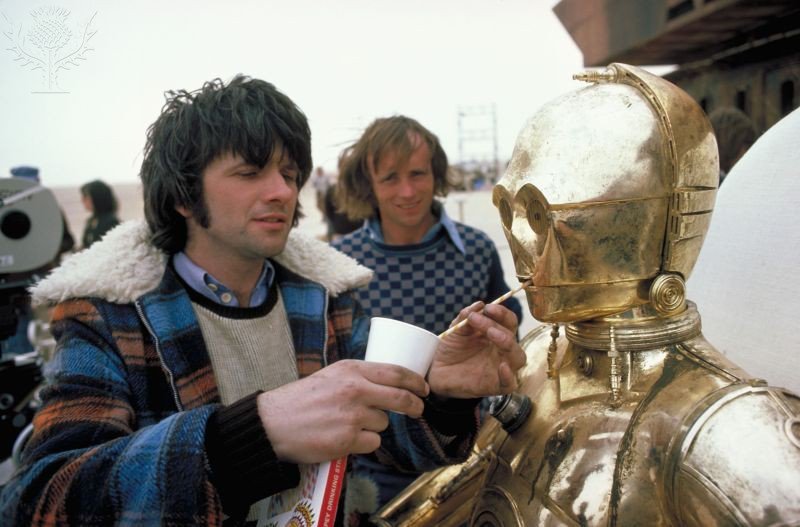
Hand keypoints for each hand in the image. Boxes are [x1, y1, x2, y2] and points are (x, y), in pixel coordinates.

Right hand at [256, 359, 428, 463]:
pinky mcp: (347, 439)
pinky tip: (344, 439)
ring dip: (374, 427)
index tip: (423, 388)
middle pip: (400, 398)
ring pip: (383, 424)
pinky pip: (372, 444)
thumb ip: (358, 378)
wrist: (274, 423)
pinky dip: (363, 444)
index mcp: (351, 370)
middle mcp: (354, 390)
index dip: (414, 381)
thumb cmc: (302, 400)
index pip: (395, 372)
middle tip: (418, 410)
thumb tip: (388, 386)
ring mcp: (352, 415)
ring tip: (349, 425)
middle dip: (414, 406)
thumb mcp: (331, 376)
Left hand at [427, 302, 525, 398]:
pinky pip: (510, 384)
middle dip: (499, 325)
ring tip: (491, 333)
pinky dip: (508, 376)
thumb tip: (479, 304)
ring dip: (507, 342)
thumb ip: (466, 317)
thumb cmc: (450, 349)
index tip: (488, 308)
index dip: (502, 313)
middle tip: (480, 318)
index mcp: (496, 335)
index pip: (509, 322)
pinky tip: (502, 366)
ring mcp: (500, 368)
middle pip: (513, 337)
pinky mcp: (495, 386)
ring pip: (518, 357)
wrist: (435, 371)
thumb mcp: (455, 329)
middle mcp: (502, 351)